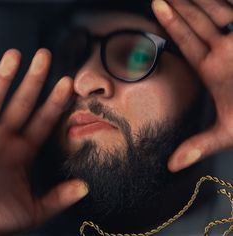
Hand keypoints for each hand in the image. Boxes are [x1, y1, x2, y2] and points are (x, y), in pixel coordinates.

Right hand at [0, 49, 87, 234]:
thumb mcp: (31, 211)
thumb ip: (58, 199)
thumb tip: (85, 187)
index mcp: (23, 151)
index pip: (44, 121)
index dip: (56, 103)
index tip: (69, 85)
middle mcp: (5, 137)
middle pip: (23, 103)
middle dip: (34, 80)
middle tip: (46, 56)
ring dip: (5, 76)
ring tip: (16, 53)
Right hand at [152, 0, 232, 171]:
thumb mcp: (228, 133)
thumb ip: (198, 145)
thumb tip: (171, 165)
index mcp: (212, 69)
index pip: (185, 39)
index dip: (171, 21)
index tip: (158, 5)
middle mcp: (226, 47)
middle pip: (198, 19)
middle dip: (180, 3)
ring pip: (217, 7)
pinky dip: (223, 1)